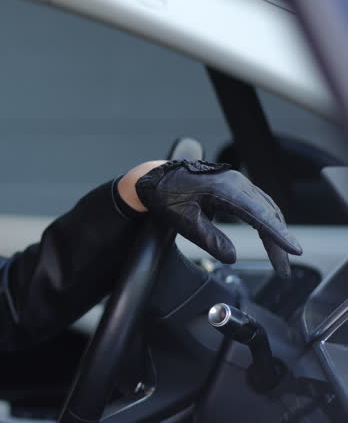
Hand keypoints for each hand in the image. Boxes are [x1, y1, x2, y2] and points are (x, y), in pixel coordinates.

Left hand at [131, 159, 301, 277]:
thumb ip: (209, 239)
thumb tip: (231, 258)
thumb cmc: (165, 196)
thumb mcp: (184, 221)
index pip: (259, 215)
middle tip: (283, 269)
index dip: (278, 235)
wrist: (153, 178)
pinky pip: (257, 204)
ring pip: (265, 208)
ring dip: (274, 233)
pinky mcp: (233, 186)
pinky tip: (269, 236)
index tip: (294, 251)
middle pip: (267, 214)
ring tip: (279, 258)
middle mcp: (235, 182)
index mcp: (224, 189)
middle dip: (278, 242)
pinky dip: (266, 221)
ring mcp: (236, 182)